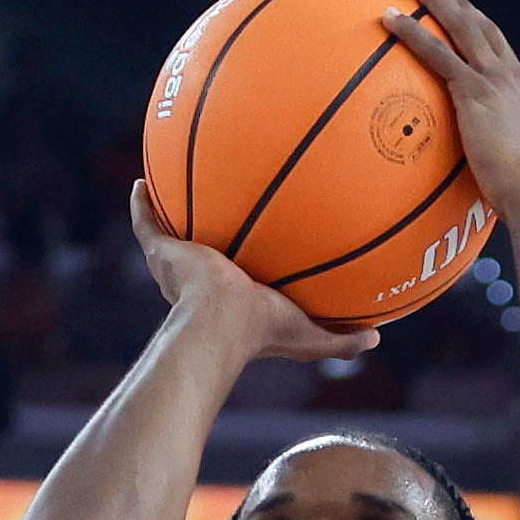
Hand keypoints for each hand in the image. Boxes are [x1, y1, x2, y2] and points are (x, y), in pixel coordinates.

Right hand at [130, 183, 360, 361]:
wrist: (221, 323)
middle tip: (217, 205)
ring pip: (172, 232)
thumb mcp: (311, 336)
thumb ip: (342, 338)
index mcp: (233, 297)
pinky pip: (147, 223)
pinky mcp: (162, 253)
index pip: (239, 274)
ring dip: (171, 212)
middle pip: (202, 249)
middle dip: (206, 231)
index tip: (257, 238)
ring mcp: (178, 266)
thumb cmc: (262, 331)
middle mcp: (201, 281)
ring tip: (174, 182)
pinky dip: (141, 204)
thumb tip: (378, 337)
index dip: (245, 260)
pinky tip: (142, 181)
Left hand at [377, 0, 519, 226]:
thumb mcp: (511, 165)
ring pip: (460, 26)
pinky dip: (412, 32)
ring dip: (433, 0)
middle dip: (454, 1)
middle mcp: (512, 77)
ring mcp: (495, 80)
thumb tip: (476, 168)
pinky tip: (389, 20)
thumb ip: (493, 152)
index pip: (498, 47)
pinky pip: (436, 53)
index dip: (478, 23)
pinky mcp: (475, 92)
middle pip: (480, 26)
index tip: (460, 5)